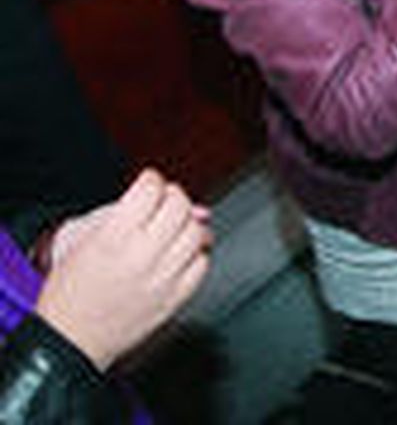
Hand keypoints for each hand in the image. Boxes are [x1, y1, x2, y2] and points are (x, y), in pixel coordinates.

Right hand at [34, 170, 211, 370]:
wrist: (68, 342)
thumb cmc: (68, 295)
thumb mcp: (81, 242)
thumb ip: (121, 212)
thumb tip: (166, 194)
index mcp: (113, 239)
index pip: (151, 189)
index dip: (151, 180)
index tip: (148, 184)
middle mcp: (141, 257)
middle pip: (180, 206)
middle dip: (173, 196)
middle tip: (162, 204)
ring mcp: (162, 279)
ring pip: (197, 232)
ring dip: (188, 224)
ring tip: (172, 229)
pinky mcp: (174, 299)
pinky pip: (202, 264)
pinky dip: (195, 254)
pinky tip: (179, 254)